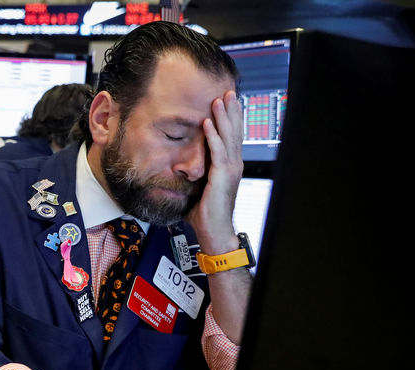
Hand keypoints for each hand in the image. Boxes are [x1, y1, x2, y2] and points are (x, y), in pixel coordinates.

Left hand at [186, 90, 243, 253]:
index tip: (228, 102)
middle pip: (234, 132)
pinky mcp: (222, 176)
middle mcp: (234, 165)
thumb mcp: (199, 189)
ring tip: (220, 99)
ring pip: (228, 137)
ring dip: (223, 117)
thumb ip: (194, 176)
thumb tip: (180, 170)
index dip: (231, 119)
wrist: (214, 232)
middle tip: (229, 91)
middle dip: (231, 111)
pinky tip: (208, 122)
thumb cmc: (205, 215)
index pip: (232, 138)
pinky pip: (218, 151)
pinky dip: (213, 135)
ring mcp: (230, 170)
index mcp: (229, 167)